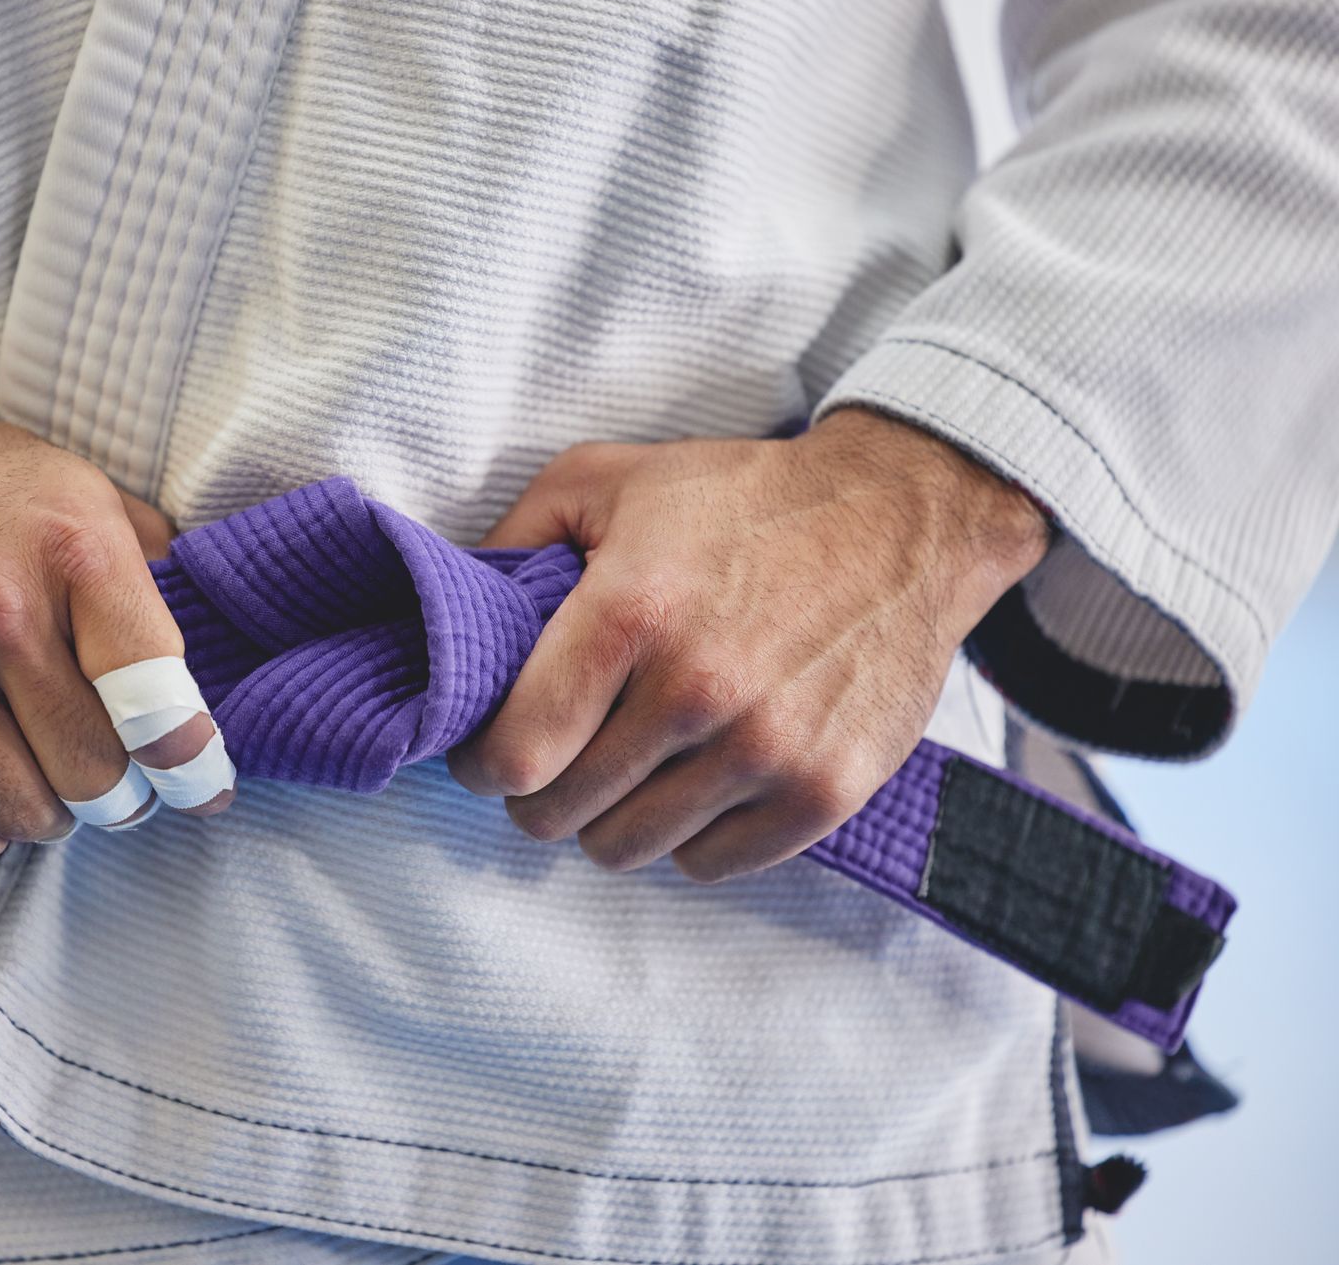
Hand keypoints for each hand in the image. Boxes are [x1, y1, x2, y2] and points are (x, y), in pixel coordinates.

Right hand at [0, 389, 231, 864]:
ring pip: (21, 809)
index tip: (200, 788)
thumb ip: (157, 575)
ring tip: (43, 779)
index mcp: (75, 549)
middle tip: (112, 783)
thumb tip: (219, 668)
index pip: (158, 700)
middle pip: (93, 771)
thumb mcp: (88, 496)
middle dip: (117, 795)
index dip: (190, 764)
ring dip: (46, 816)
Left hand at [446, 409, 1046, 882]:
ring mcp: (767, 749)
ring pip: (629, 850)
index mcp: (631, 613)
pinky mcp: (825, 791)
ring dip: (612, 818)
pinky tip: (694, 781)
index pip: (515, 756)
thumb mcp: (606, 478)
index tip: (489, 753)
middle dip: (541, 793)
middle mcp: (698, 690)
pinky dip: (689, 837)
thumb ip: (512, 539)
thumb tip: (441, 611)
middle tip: (560, 757)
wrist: (903, 518)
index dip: (482, 766)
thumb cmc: (741, 499)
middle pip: (561, 816)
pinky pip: (711, 865)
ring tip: (628, 767)